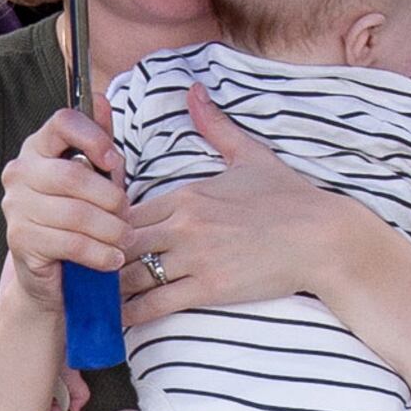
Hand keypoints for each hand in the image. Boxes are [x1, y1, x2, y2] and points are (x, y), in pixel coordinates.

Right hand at [0, 107, 128, 307]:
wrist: (54, 275)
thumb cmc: (79, 220)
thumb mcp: (96, 178)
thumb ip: (99, 141)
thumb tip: (101, 100)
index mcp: (38, 147)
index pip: (63, 122)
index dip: (95, 137)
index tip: (116, 162)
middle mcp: (19, 172)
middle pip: (73, 175)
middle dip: (110, 198)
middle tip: (127, 215)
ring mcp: (15, 206)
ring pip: (76, 213)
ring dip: (110, 230)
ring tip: (125, 240)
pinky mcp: (19, 240)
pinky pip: (70, 243)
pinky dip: (99, 253)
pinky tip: (112, 259)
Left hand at [115, 86, 376, 331]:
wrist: (323, 237)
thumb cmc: (290, 198)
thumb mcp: (250, 155)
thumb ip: (215, 126)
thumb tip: (194, 91)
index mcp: (187, 194)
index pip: (125, 211)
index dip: (105, 224)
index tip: (98, 236)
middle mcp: (184, 225)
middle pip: (119, 242)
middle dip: (100, 255)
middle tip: (87, 269)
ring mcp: (196, 258)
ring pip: (131, 275)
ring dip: (111, 287)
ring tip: (97, 297)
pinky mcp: (210, 288)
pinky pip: (157, 303)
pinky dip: (134, 312)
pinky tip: (122, 319)